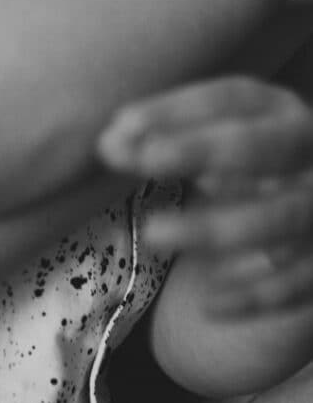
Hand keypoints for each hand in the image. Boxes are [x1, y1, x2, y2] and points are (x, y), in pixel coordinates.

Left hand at [97, 76, 312, 314]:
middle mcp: (311, 152)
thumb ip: (160, 145)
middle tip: (145, 157)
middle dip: (202, 148)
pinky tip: (208, 303)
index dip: (176, 110)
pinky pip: (299, 280)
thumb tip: (109, 144)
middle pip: (264, 146)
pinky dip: (254, 293)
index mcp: (279, 112)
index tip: (121, 123)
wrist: (309, 219)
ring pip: (280, 216)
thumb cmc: (246, 170)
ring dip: (216, 226)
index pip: (231, 99)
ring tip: (153, 232)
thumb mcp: (211, 150)